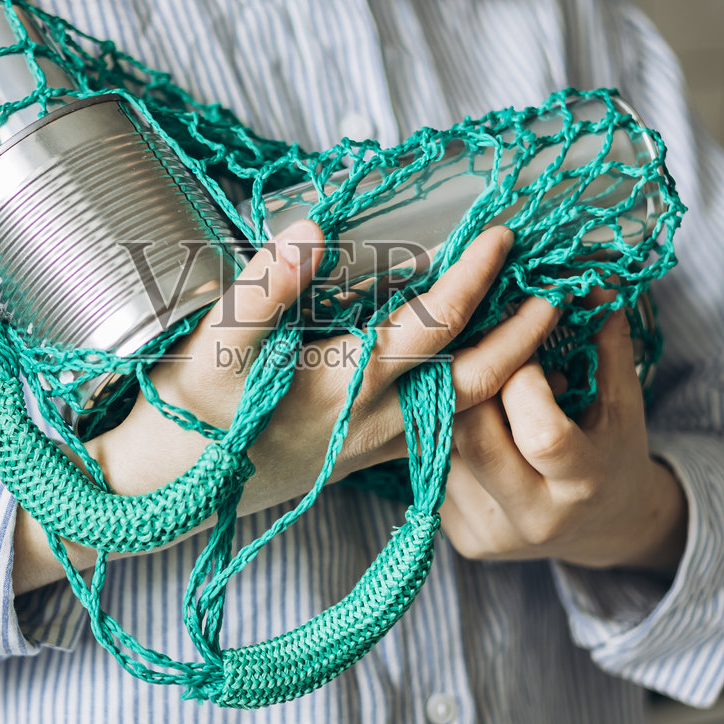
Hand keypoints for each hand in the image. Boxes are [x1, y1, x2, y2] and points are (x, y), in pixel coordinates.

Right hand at [97, 220, 556, 512]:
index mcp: (344, 382)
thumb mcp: (210, 344)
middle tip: (561, 290)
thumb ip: (264, 286)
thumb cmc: (184, 410)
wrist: (162, 492)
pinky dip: (471, 394)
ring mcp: (371, 444)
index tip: (502, 232)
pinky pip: (437, 425)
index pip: (431, 324)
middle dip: (524, 335)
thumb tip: (312, 230)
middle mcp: (373, 419)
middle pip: (475, 380)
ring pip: (461, 408)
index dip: (472, 276)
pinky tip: (478, 369)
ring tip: (535, 325)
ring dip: (505, 367)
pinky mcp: (360, 456)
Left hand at [439, 300, 687, 575]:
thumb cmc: (612, 448)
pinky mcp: (463, 537)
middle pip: (475, 438)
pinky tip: (467, 422)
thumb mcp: (623, 399)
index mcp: (583, 483)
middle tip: (483, 355)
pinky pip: (435, 469)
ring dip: (453, 406)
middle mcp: (533, 518)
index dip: (524, 379)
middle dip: (473, 384)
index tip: (524, 347)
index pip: (541, 433)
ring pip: (444, 448)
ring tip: (476, 387)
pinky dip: (445, 435)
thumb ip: (608, 340)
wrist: (602, 526)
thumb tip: (592, 277)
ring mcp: (492, 533)